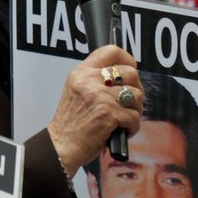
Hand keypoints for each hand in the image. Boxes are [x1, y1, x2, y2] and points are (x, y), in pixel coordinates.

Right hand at [47, 46, 142, 174]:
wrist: (61, 146)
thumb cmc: (72, 123)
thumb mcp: (77, 90)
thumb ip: (97, 79)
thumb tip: (127, 75)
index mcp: (82, 72)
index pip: (111, 51)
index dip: (128, 60)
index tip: (131, 72)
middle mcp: (90, 80)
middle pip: (131, 74)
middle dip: (136, 91)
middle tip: (129, 104)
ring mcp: (100, 96)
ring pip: (136, 95)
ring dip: (135, 111)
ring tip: (124, 119)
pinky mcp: (109, 114)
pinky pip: (135, 116)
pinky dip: (132, 127)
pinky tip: (122, 131)